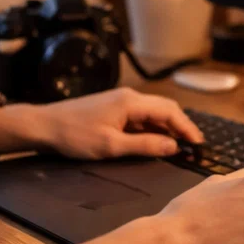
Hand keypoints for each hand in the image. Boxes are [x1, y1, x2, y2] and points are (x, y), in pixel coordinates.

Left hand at [22, 87, 204, 160]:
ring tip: (178, 146)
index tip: (198, 144)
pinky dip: (151, 128)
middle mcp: (129, 97)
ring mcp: (120, 101)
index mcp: (131, 102)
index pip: (169, 111)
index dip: (186, 128)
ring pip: (152, 113)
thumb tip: (173, 147)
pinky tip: (154, 142)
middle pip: (164, 108)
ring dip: (166, 128)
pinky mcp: (112, 109)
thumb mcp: (111, 146)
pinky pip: (139, 117)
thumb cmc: (75, 136)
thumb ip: (145, 146)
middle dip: (180, 126)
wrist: (44, 125)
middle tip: (192, 146)